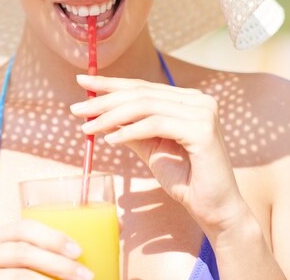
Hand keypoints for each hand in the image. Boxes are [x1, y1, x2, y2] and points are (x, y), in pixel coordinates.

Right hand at [0, 219, 93, 279]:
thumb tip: (80, 256)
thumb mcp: (19, 261)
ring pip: (19, 275)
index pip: (24, 228)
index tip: (79, 250)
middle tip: (85, 275)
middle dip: (58, 264)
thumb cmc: (8, 275)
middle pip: (23, 252)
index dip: (52, 237)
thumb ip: (40, 254)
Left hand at [70, 75, 246, 233]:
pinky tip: (110, 140)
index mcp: (186, 100)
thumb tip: (98, 114)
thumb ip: (129, 128)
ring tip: (87, 127)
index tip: (82, 81)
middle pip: (140, 93)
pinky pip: (155, 124)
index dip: (109, 83)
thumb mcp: (149, 147)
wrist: (212, 208)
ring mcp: (203, 113)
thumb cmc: (183, 177)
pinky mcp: (203, 130)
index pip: (141, 87)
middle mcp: (198, 100)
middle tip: (76, 108)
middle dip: (103, 100)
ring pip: (144, 106)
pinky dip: (129, 131)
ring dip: (110, 116)